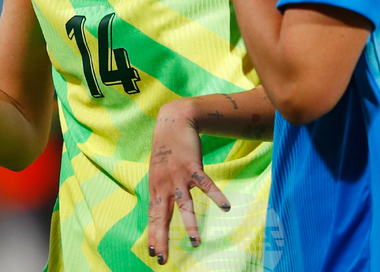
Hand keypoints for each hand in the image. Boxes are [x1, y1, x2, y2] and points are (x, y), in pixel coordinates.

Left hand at [147, 99, 229, 265]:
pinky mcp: (193, 166)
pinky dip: (216, 196)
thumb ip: (161, 192)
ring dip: (190, 225)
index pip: (154, 217)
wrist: (174, 121)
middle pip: (163, 216)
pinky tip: (225, 207)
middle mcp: (165, 185)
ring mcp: (178, 176)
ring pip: (184, 205)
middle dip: (163, 238)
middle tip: (163, 258)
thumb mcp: (158, 172)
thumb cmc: (167, 149)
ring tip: (196, 243)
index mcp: (157, 188)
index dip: (154, 235)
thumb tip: (161, 211)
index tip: (154, 254)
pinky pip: (206, 184)